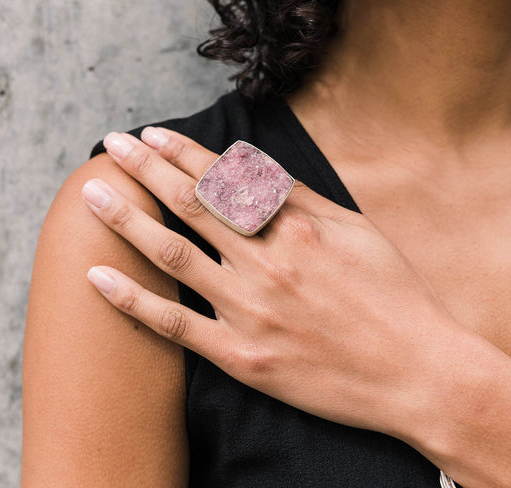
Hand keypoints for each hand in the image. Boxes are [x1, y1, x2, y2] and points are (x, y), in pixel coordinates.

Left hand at [81, 127, 475, 441]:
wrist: (419, 375)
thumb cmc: (395, 298)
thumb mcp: (357, 231)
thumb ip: (301, 198)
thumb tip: (253, 167)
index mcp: (297, 227)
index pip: (224, 177)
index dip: (182, 152)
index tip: (150, 135)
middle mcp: (267, 262)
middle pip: (190, 204)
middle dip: (144, 170)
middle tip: (109, 146)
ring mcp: (251, 312)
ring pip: (174, 255)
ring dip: (127, 220)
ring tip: (91, 194)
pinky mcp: (243, 358)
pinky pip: (176, 326)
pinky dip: (134, 300)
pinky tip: (99, 277)